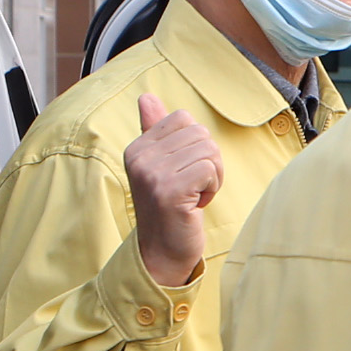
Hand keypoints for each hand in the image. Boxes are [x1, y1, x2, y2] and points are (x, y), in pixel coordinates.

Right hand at [123, 91, 222, 287]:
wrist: (162, 253)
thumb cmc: (169, 208)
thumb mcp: (159, 166)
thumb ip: (154, 131)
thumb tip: (146, 97)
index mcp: (137, 148)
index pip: (184, 118)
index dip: (196, 145)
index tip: (184, 171)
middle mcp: (140, 158)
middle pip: (200, 133)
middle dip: (208, 162)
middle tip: (192, 187)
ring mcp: (153, 174)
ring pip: (208, 150)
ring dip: (212, 176)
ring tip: (193, 196)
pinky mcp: (170, 191)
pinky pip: (210, 169)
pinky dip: (212, 188)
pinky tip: (196, 204)